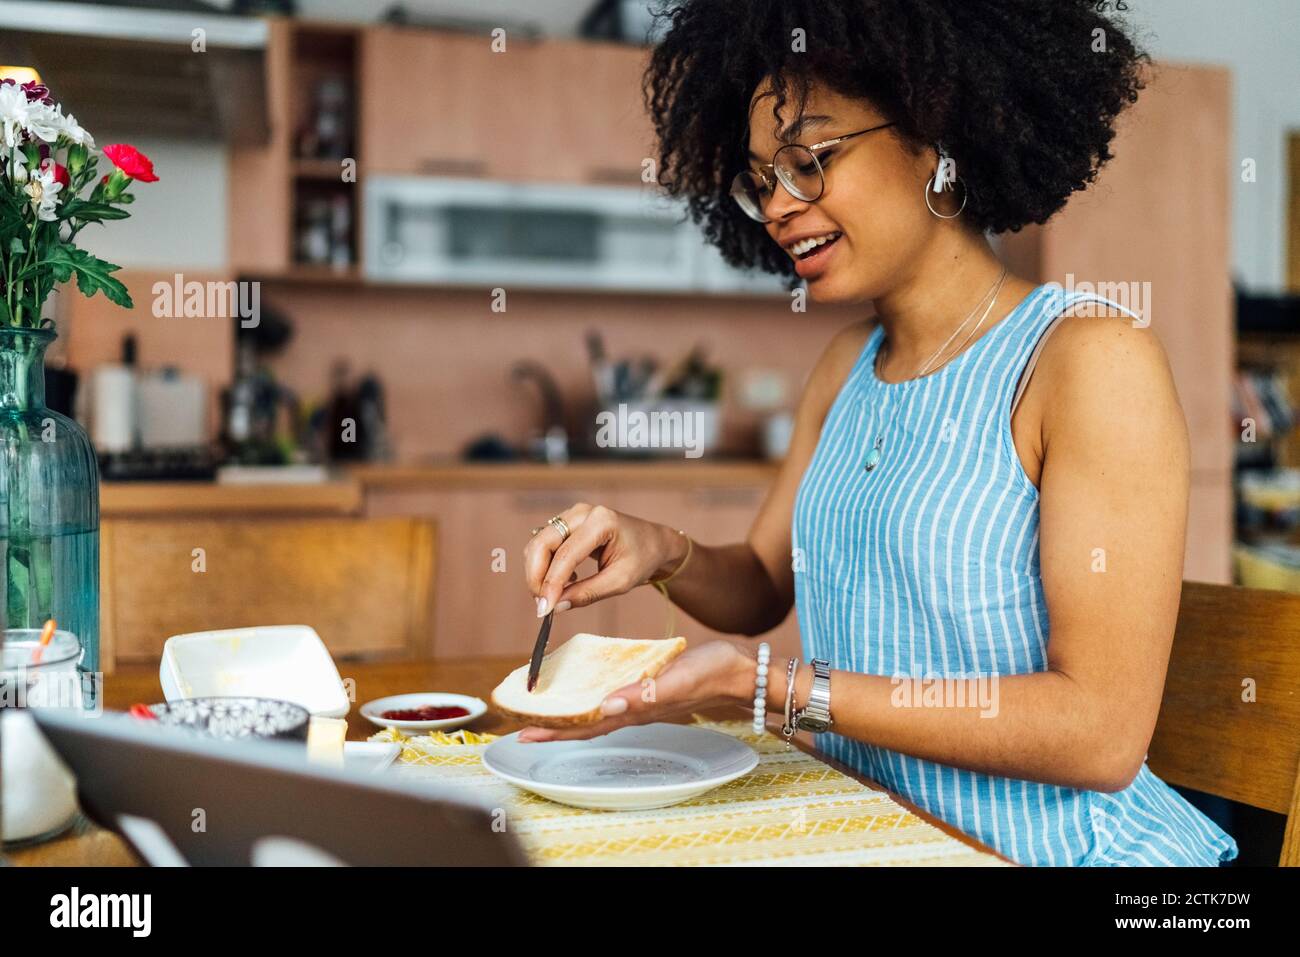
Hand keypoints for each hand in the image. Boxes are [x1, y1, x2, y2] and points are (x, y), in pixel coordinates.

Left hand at [516, 640, 754, 741]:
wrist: (743, 672)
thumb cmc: (714, 673)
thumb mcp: (678, 679)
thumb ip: (644, 694)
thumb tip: (606, 706)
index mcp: (637, 709)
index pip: (588, 726)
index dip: (556, 731)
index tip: (525, 732)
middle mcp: (635, 709)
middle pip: (586, 723)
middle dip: (555, 727)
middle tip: (522, 725)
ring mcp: (643, 700)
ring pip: (598, 712)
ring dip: (571, 714)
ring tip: (547, 710)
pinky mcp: (651, 687)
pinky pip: (615, 697)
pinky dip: (594, 696)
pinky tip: (588, 689)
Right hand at [523, 502, 687, 616]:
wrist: (653, 542)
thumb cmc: (643, 558)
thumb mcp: (620, 582)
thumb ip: (587, 594)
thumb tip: (555, 607)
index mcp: (601, 522)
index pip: (565, 555)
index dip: (551, 584)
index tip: (544, 609)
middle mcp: (582, 513)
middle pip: (542, 544)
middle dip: (536, 577)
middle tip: (542, 605)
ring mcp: (572, 515)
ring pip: (538, 544)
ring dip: (538, 573)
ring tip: (555, 595)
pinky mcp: (567, 523)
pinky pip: (545, 545)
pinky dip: (545, 566)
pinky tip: (565, 580)